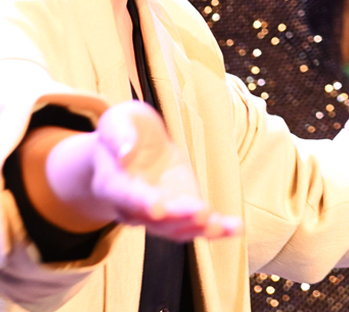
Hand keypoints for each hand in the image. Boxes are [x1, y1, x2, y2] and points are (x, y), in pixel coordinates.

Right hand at [46, 100, 240, 241]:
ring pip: (176, 228)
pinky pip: (198, 224)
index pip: (125, 195)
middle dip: (178, 218)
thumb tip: (125, 150)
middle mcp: (134, 207)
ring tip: (219, 226)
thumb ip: (118, 133)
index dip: (140, 202)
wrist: (127, 150)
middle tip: (200, 214)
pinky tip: (236, 228)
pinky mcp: (183, 208)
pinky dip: (217, 229)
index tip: (156, 208)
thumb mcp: (118, 120)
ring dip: (197, 228)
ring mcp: (160, 212)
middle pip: (154, 219)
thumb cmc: (123, 132)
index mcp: (113, 183)